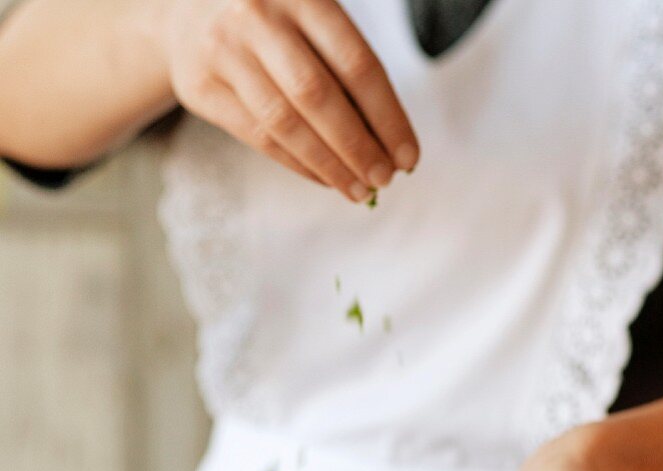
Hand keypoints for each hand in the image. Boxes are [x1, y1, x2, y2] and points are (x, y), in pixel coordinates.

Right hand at [162, 0, 418, 199]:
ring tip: (359, 190)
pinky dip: (298, 164)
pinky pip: (258, 137)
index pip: (356, 64)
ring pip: (285, 124)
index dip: (387, 117)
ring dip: (329, 165)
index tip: (408, 156)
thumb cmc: (270, 20)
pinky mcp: (201, 86)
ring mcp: (224, 50)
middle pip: (318, 96)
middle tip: (384, 179)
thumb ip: (344, 65)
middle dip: (358, 147)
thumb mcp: (309, 16)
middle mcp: (258, 16)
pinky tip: (325, 178)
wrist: (184, 9)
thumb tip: (388, 141)